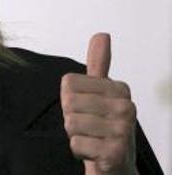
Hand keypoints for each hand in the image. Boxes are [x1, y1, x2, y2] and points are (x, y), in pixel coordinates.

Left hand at [61, 33, 137, 174]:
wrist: (116, 166)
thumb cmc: (103, 127)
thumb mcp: (99, 93)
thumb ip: (99, 64)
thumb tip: (102, 34)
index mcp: (120, 88)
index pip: (68, 84)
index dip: (70, 100)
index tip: (88, 110)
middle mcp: (127, 107)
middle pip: (68, 103)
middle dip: (71, 119)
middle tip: (89, 128)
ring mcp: (124, 130)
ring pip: (70, 124)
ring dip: (75, 136)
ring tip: (92, 139)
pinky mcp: (116, 152)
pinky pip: (76, 144)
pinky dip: (80, 151)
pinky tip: (95, 153)